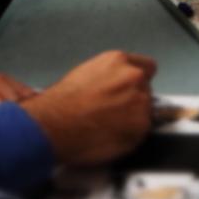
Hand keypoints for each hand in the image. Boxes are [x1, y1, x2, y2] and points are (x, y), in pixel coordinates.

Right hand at [20, 50, 155, 165]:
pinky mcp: (141, 126)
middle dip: (133, 101)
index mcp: (117, 61)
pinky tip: (109, 137)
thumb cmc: (59, 104)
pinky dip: (129, 137)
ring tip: (107, 127)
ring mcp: (139, 101)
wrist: (52, 125)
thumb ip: (108, 77)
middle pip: (145, 90)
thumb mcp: (84, 74)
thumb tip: (113, 87)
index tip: (132, 90)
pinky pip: (141, 132)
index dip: (137, 81)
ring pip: (145, 112)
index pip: (145, 67)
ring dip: (132, 119)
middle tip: (113, 113)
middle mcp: (133, 77)